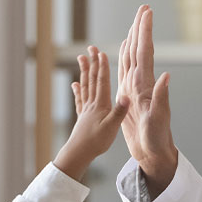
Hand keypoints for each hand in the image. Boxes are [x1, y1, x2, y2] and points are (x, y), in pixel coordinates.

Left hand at [53, 45, 129, 180]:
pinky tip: (75, 84)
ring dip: (84, 71)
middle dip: (93, 63)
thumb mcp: (112, 127)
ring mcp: (86, 109)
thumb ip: (119, 111)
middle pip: (92, 79)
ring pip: (85, 86)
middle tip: (90, 48)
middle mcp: (92, 104)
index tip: (101, 52)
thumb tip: (126, 96)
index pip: (102, 82)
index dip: (102, 67)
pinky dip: (77, 90)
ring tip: (81, 58)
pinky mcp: (82, 117)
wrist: (80, 153)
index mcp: (101, 105)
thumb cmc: (97, 142)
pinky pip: (79, 100)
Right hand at [117, 5, 176, 197]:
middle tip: (143, 7)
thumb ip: (162, 98)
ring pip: (132, 57)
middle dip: (141, 28)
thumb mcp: (158, 120)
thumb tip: (166, 75)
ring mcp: (135, 88)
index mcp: (145, 84)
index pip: (145, 52)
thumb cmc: (156, 139)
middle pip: (139, 49)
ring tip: (134, 23)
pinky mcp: (130, 96)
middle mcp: (142, 83)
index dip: (145, 31)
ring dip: (133, 39)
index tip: (147, 12)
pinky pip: (125, 70)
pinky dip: (124, 57)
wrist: (153, 153)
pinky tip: (124, 50)